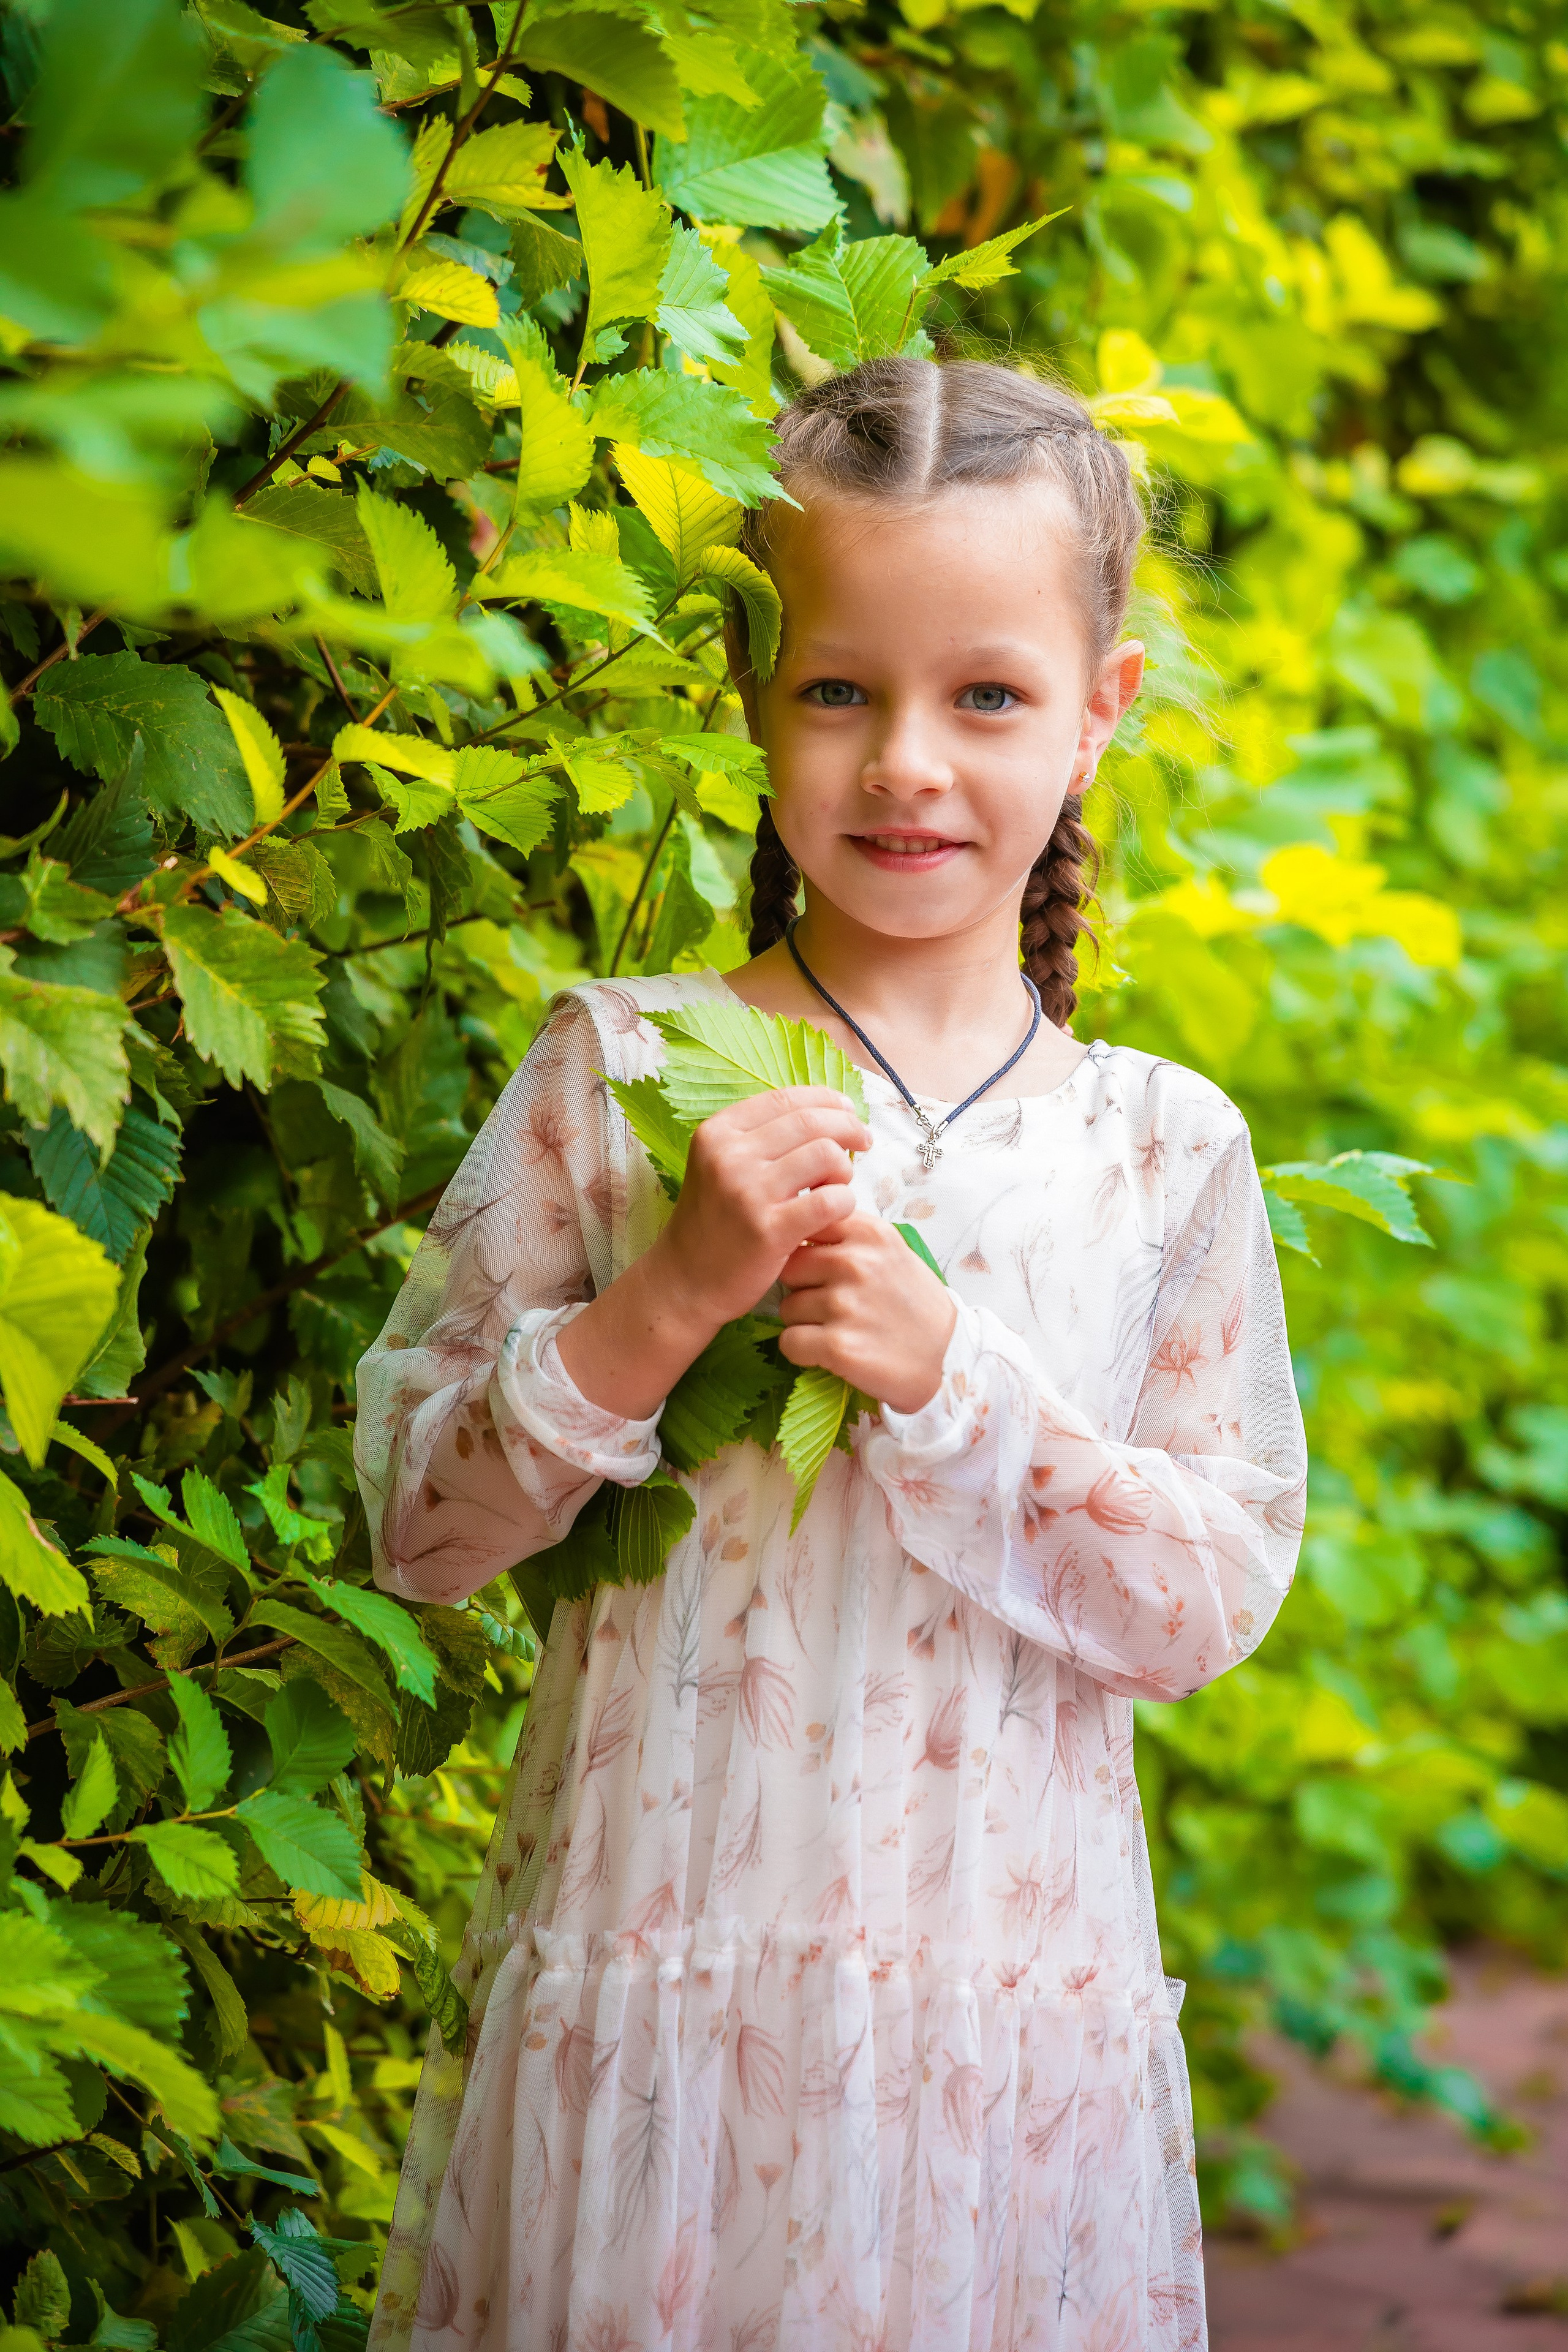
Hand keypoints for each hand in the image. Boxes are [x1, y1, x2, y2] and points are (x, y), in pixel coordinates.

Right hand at [558, 1086, 867, 1420]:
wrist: (684, 1282)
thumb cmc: (715, 1222)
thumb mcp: (721, 1166)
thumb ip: (764, 1138)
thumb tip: (829, 1110)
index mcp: (718, 1132)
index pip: (786, 1097)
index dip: (827, 1101)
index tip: (848, 1112)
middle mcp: (729, 1156)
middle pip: (812, 1122)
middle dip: (849, 1128)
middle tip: (863, 1143)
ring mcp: (748, 1193)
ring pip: (827, 1156)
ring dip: (844, 1170)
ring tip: (836, 1187)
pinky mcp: (769, 1230)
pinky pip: (831, 1200)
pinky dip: (845, 1203)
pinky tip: (835, 1213)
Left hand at [777, 1212, 956, 1414]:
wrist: (948, 1357)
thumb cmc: (912, 1303)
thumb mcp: (890, 1251)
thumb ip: (849, 1233)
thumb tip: (799, 1221)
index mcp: (869, 1233)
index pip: (805, 1226)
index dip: (806, 1251)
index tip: (821, 1269)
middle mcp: (855, 1263)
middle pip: (789, 1268)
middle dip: (802, 1288)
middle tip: (831, 1306)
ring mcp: (845, 1305)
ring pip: (787, 1307)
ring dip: (804, 1322)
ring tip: (840, 1329)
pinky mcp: (837, 1346)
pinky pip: (789, 1342)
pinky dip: (803, 1351)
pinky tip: (831, 1351)